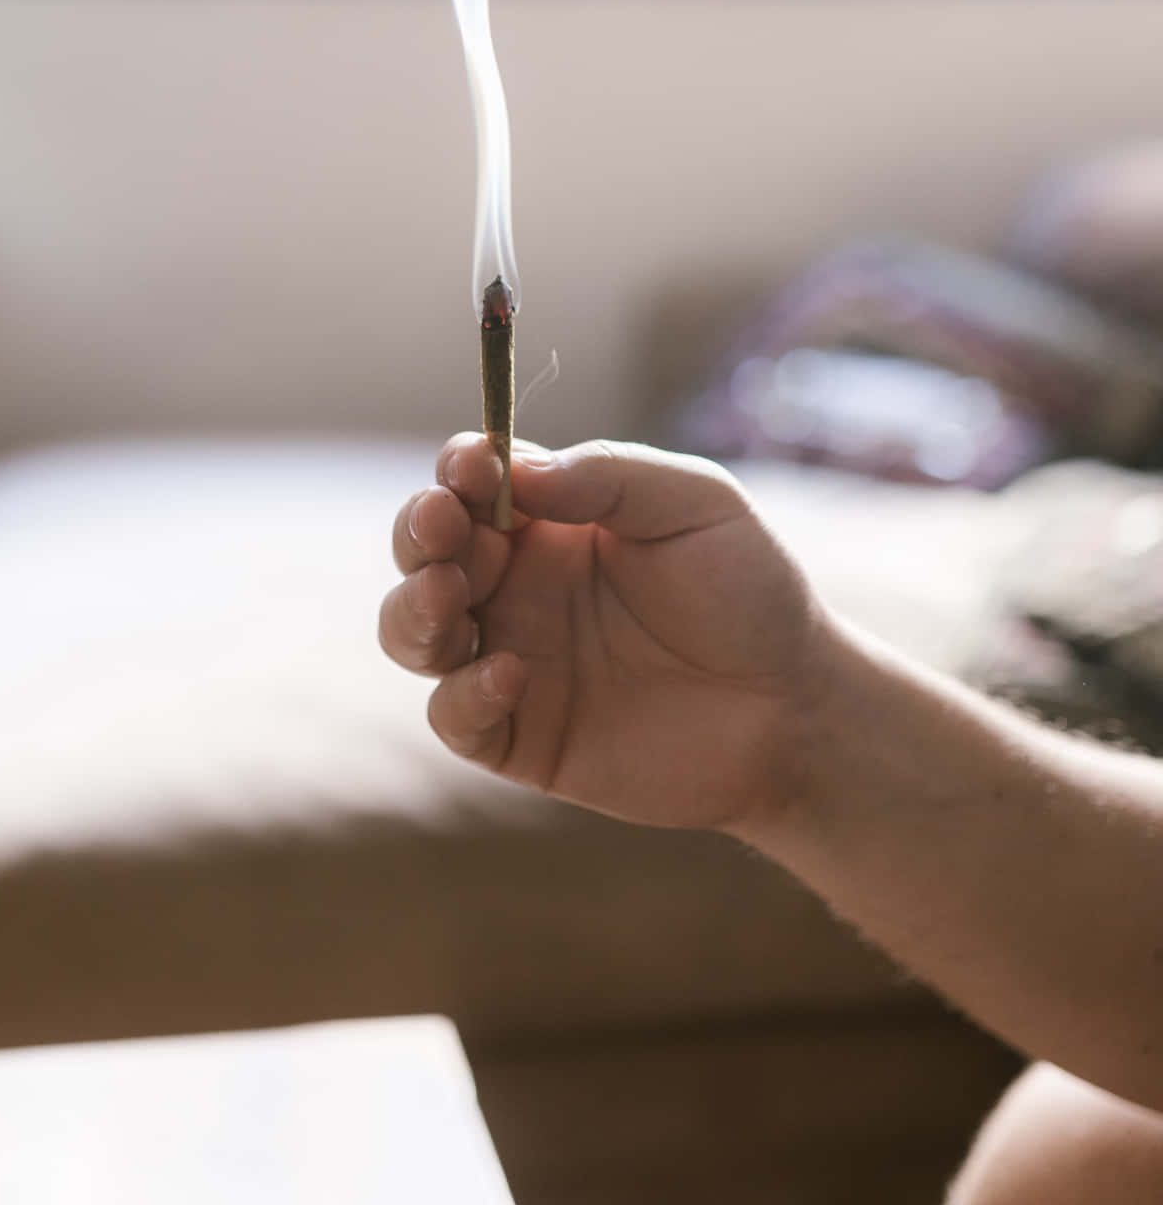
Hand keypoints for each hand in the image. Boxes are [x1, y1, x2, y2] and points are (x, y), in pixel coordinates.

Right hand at [379, 436, 834, 834]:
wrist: (794, 707)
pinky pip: (452, 718)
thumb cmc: (750, 592)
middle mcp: (517, 586)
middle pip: (423, 550)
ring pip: (411, 631)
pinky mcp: (520, 737)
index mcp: (550, 522)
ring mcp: (511, 659)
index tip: (472, 467)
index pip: (471, 483)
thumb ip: (607, 475)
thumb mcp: (696, 504)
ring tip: (448, 596)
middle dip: (418, 531)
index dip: (459, 470)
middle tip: (443, 526)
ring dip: (411, 608)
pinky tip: (510, 674)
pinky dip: (461, 695)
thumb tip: (515, 469)